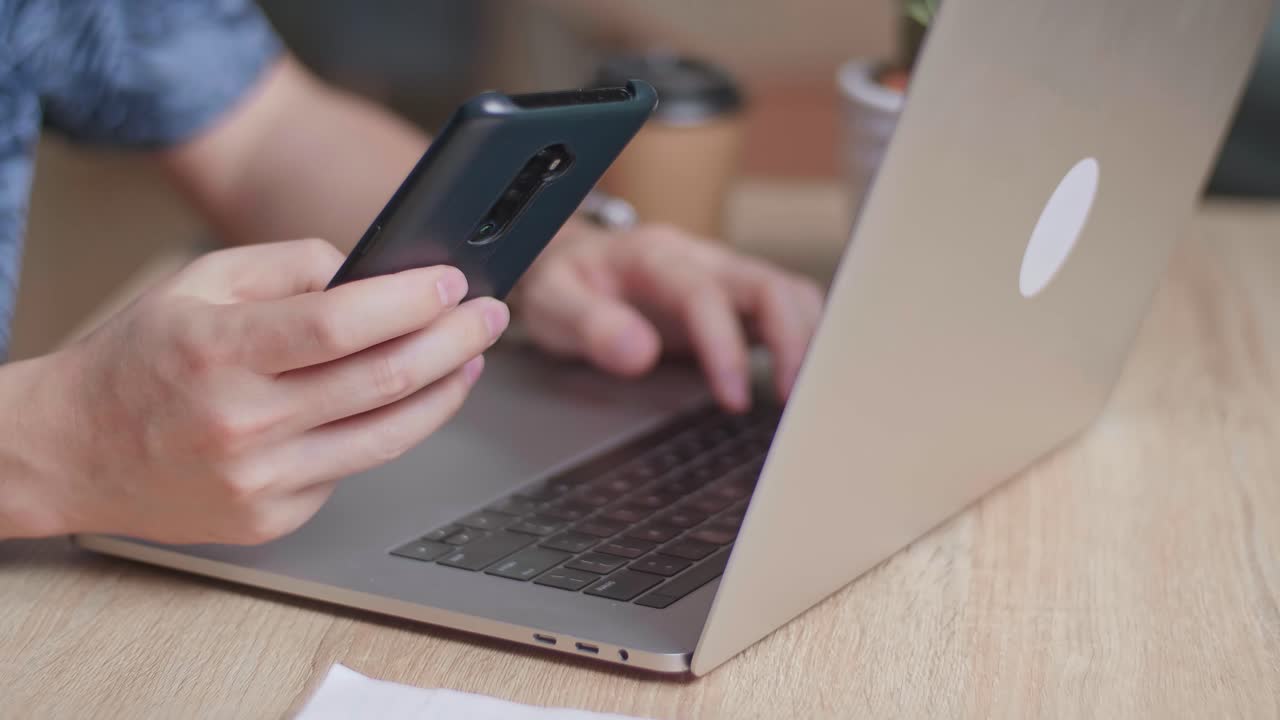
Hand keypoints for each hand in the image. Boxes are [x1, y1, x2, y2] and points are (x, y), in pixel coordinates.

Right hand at [0, 239, 507, 543]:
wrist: (71, 453)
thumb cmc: (139, 359)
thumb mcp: (197, 283)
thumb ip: (287, 265)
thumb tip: (371, 270)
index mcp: (217, 350)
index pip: (339, 324)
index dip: (410, 301)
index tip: (454, 283)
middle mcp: (241, 421)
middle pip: (381, 380)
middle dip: (453, 342)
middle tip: (490, 317)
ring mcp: (260, 480)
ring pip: (386, 436)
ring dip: (444, 393)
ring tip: (470, 360)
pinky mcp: (272, 517)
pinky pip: (350, 467)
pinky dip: (384, 429)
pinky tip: (401, 401)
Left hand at [511, 222, 824, 410]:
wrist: (568, 261)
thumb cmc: (564, 284)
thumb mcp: (553, 304)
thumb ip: (591, 327)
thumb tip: (639, 354)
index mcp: (653, 258)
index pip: (706, 295)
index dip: (727, 347)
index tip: (735, 398)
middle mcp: (699, 259)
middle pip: (769, 285)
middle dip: (792, 342)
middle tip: (794, 402)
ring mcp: (723, 275)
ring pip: (789, 293)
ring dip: (808, 341)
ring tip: (807, 397)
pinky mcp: (736, 297)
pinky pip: (787, 308)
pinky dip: (806, 340)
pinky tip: (804, 380)